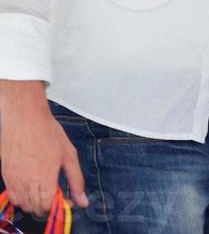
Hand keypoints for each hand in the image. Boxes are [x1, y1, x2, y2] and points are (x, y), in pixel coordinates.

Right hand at [0, 86, 87, 216]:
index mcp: (46, 177)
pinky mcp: (6, 176)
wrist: (25, 117)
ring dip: (34, 202)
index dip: (58, 205)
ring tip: (42, 188)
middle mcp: (28, 182)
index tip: (64, 197)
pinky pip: (13, 197)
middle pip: (36, 209)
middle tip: (54, 192)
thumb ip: (76, 180)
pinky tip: (30, 185)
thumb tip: (83, 200)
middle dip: (47, 205)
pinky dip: (22, 197)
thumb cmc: (47, 131)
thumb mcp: (68, 154)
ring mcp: (15, 180)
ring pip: (24, 205)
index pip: (49, 207)